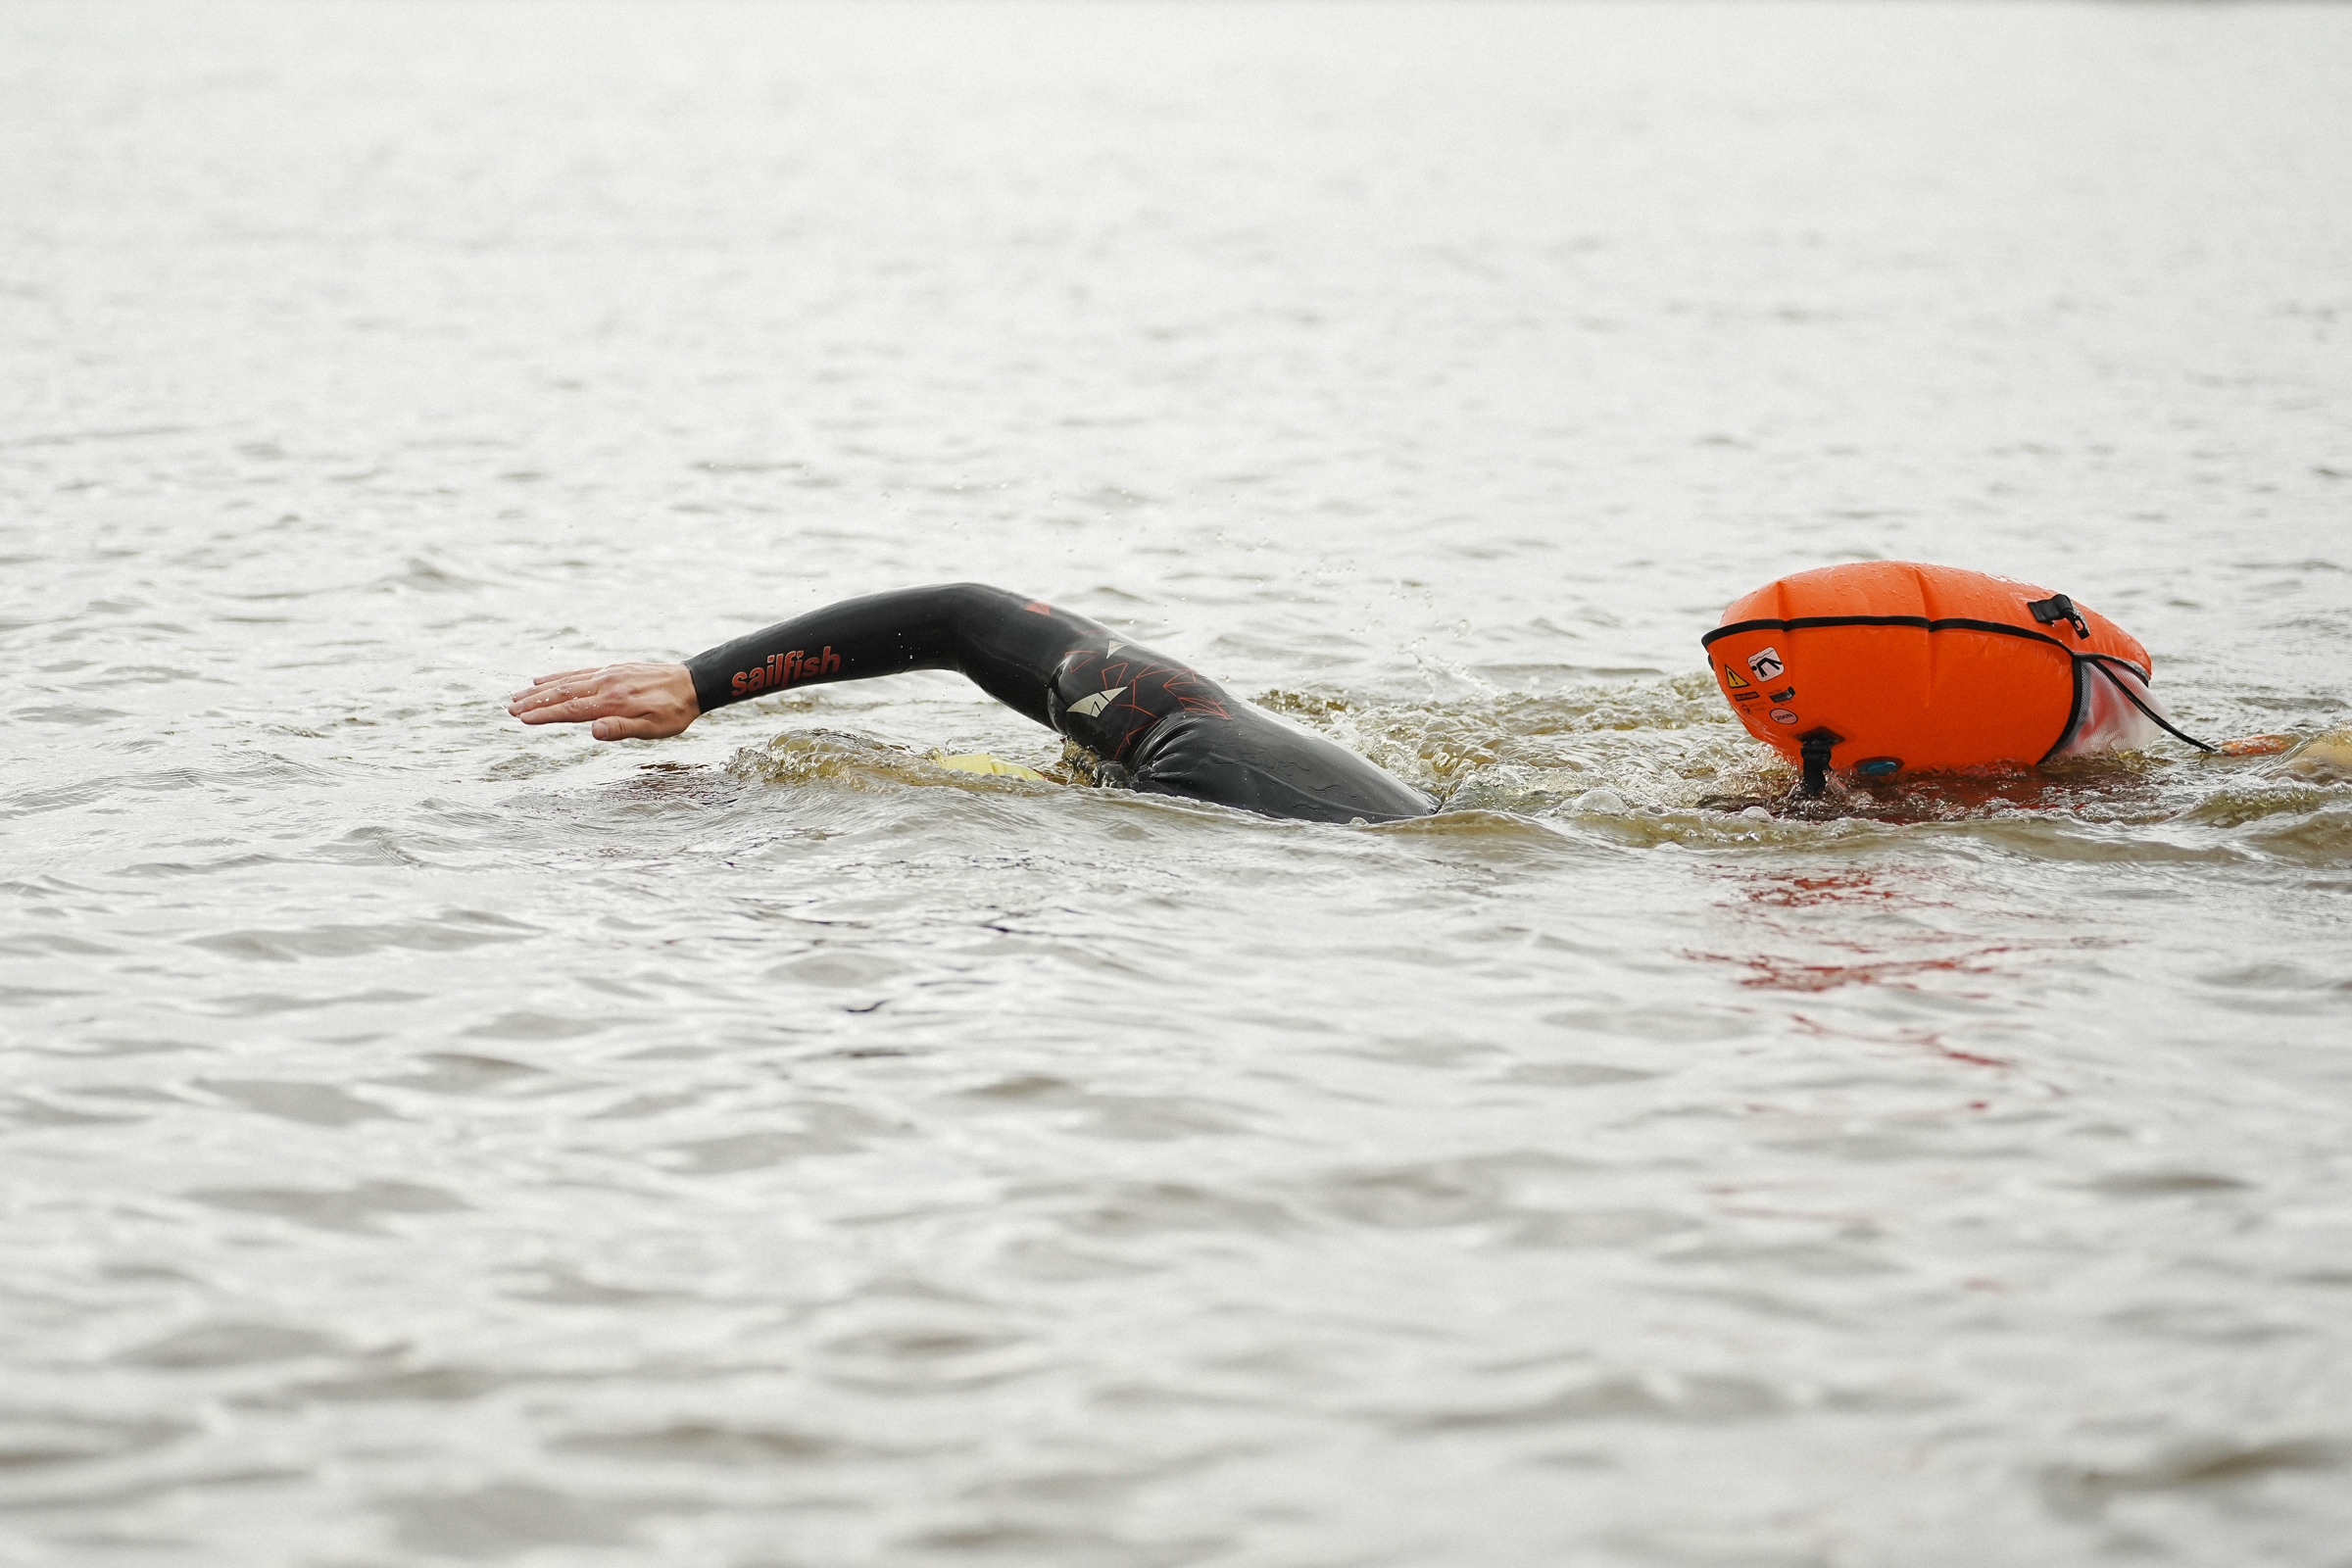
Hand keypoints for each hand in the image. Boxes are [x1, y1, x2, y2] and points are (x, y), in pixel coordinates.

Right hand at [508, 662, 698, 740]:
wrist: (693, 683)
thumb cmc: (675, 712)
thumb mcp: (654, 729)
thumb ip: (623, 730)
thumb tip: (594, 731)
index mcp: (613, 702)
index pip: (571, 710)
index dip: (545, 715)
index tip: (522, 719)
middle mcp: (606, 684)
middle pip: (562, 693)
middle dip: (534, 702)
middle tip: (509, 708)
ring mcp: (608, 674)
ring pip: (567, 681)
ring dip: (540, 689)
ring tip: (517, 695)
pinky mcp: (612, 669)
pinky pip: (579, 672)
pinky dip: (558, 676)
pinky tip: (544, 679)